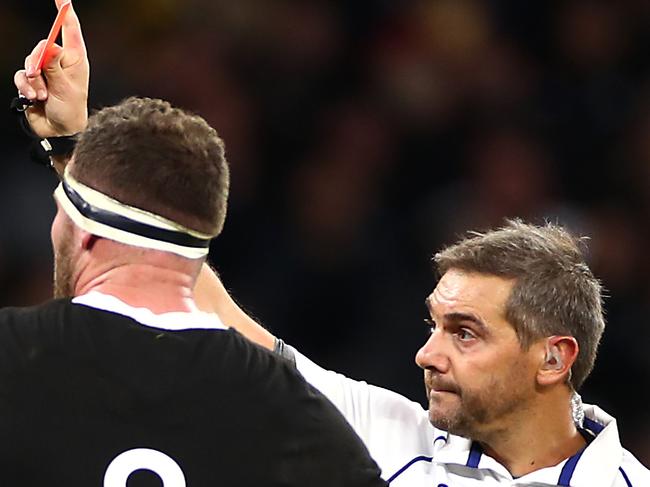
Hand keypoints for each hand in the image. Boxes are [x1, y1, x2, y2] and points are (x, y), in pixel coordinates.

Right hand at [13, 0, 88, 137]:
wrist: (59, 130)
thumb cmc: (71, 110)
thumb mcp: (66, 87)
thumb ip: (55, 66)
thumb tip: (51, 46)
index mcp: (75, 59)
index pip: (70, 30)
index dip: (65, 13)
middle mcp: (60, 62)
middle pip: (42, 46)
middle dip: (37, 61)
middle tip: (38, 75)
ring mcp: (46, 71)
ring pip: (29, 62)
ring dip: (34, 80)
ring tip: (43, 94)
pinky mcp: (33, 81)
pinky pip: (22, 76)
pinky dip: (26, 87)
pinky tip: (35, 98)